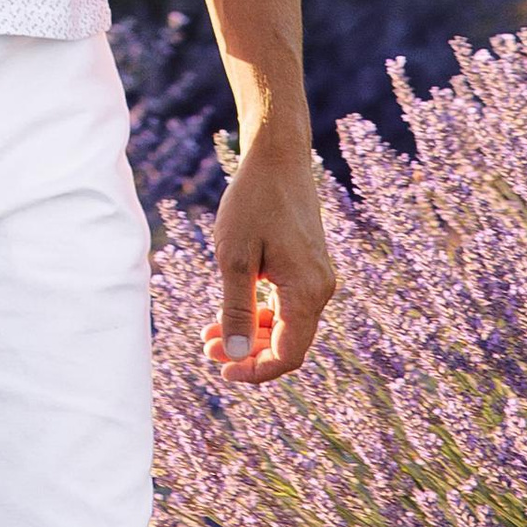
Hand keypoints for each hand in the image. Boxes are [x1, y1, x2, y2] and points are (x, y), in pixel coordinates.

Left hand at [207, 128, 335, 383]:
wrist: (277, 156)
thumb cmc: (253, 201)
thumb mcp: (234, 256)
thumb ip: (236, 308)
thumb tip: (235, 355)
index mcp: (307, 292)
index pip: (286, 354)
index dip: (255, 370)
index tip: (221, 370)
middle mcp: (320, 290)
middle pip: (287, 343)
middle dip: (247, 353)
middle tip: (207, 348)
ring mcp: (316, 278)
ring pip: (285, 324)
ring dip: (250, 333)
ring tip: (209, 334)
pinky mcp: (307, 266)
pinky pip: (286, 304)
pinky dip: (259, 312)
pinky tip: (229, 311)